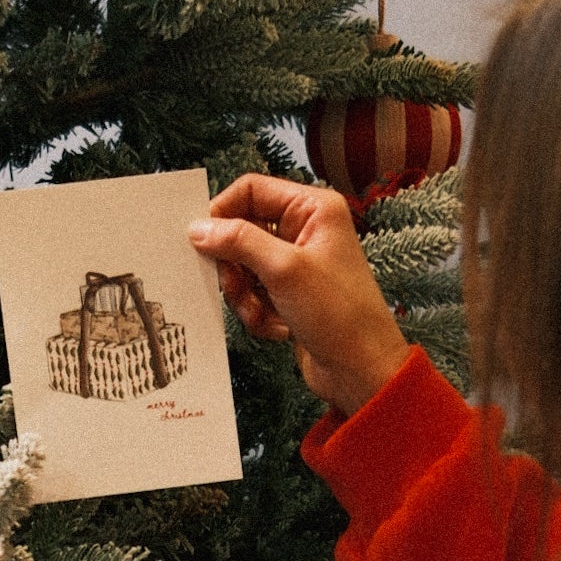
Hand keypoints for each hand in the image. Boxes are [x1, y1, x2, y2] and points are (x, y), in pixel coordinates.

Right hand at [190, 176, 412, 417]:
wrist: (360, 370)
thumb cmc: (339, 315)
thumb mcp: (284, 270)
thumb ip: (239, 242)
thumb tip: (199, 228)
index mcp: (312, 208)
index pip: (252, 190)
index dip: (223, 212)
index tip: (201, 240)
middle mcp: (304, 230)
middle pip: (242, 232)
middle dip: (234, 266)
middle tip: (235, 288)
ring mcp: (295, 264)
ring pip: (243, 268)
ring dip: (245, 296)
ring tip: (262, 315)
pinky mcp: (288, 295)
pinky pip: (253, 295)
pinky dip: (257, 314)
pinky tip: (278, 329)